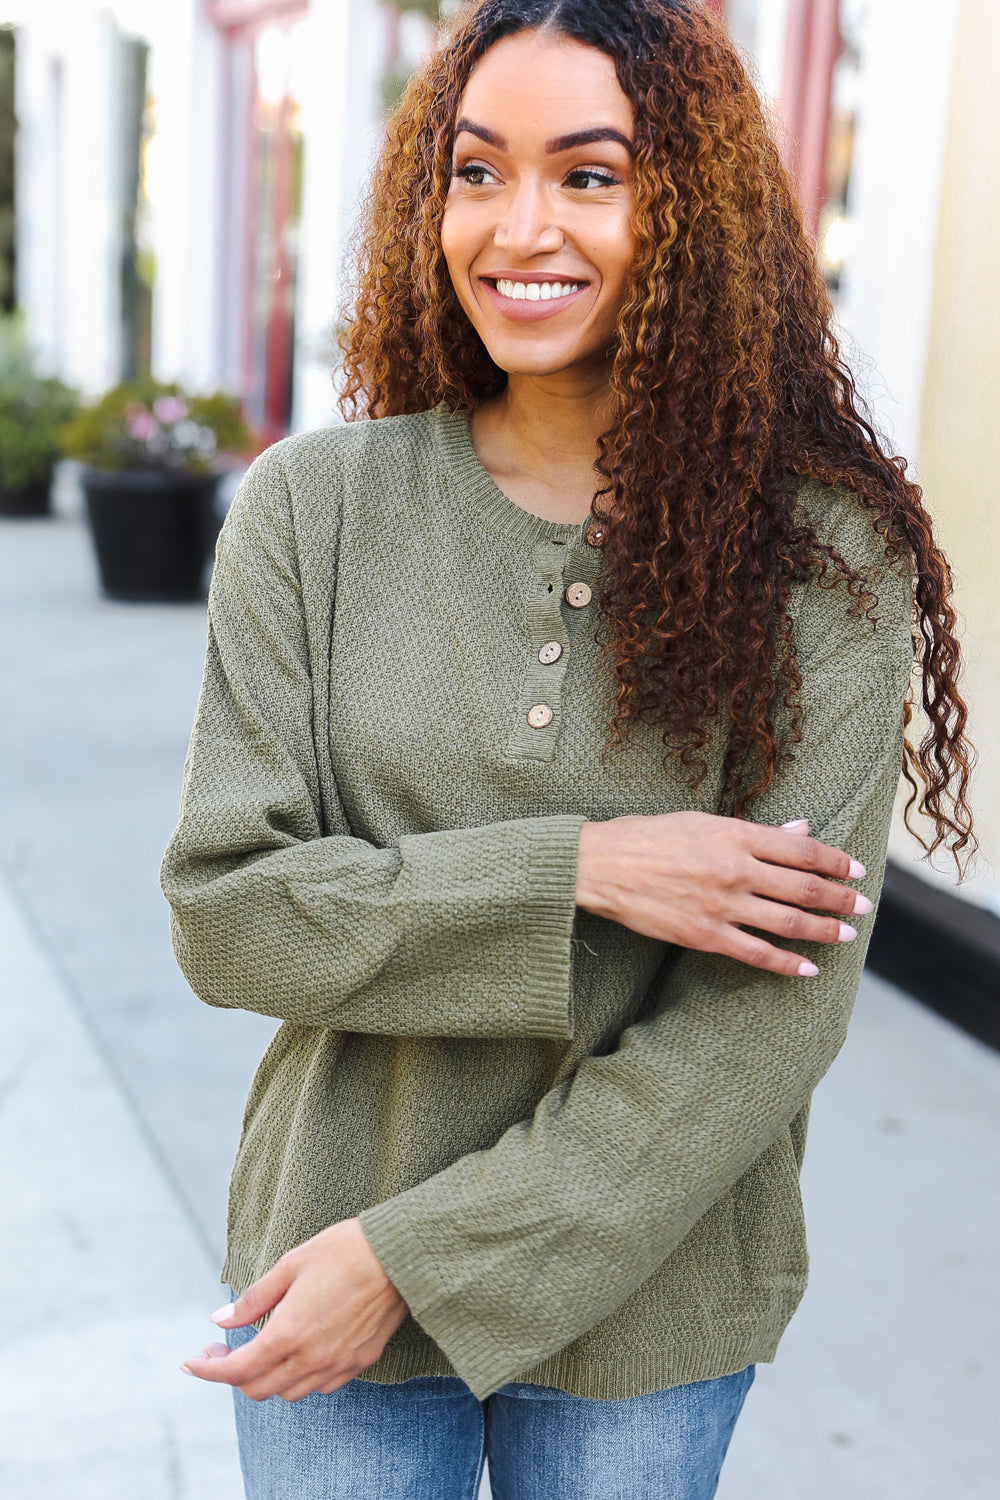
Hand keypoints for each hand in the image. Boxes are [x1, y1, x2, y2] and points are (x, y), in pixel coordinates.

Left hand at [181, 1218, 407, 1401]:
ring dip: (268, 1378)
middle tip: (222, 1352)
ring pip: (290, 1393)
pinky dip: (301, 1378)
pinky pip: (320, 1386)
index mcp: (289, 1331)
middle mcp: (311, 1357)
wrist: (400, 1254)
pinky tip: (300, 1352)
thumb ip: (254, 1298)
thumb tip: (219, 1320)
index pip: (236, 1370)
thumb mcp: (291, 1263)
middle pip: (259, 1388)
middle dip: (233, 1375)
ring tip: (262, 1350)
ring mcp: (338, 1364)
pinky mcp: (360, 1362)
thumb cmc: (344, 1249)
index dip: (208, 1370)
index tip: (191, 1364)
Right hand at [576, 814, 870, 977]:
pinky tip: (808, 969)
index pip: (803, 850)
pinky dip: (787, 964)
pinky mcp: (704, 935)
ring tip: (847, 934)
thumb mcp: (705, 821)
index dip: (837, 861)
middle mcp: (736, 869)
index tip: (857, 870)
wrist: (601, 865)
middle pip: (805, 887)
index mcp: (736, 835)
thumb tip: (800, 830)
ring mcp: (722, 904)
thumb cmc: (649, 836)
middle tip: (864, 906)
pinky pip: (756, 954)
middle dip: (841, 898)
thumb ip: (756, 831)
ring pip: (788, 922)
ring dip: (824, 930)